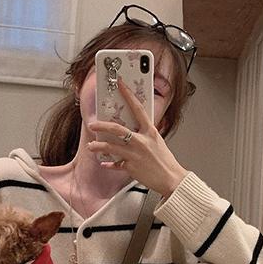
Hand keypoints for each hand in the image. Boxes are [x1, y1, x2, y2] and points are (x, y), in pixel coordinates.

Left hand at [87, 75, 187, 197]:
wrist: (171, 179)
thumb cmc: (165, 161)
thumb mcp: (157, 142)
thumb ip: (145, 134)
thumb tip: (132, 130)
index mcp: (150, 132)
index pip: (138, 108)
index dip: (128, 95)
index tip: (120, 85)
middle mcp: (141, 141)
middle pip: (117, 129)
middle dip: (102, 125)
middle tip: (92, 125)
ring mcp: (135, 154)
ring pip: (110, 147)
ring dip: (98, 146)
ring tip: (91, 146)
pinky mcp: (131, 167)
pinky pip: (115, 164)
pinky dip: (109, 164)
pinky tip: (104, 163)